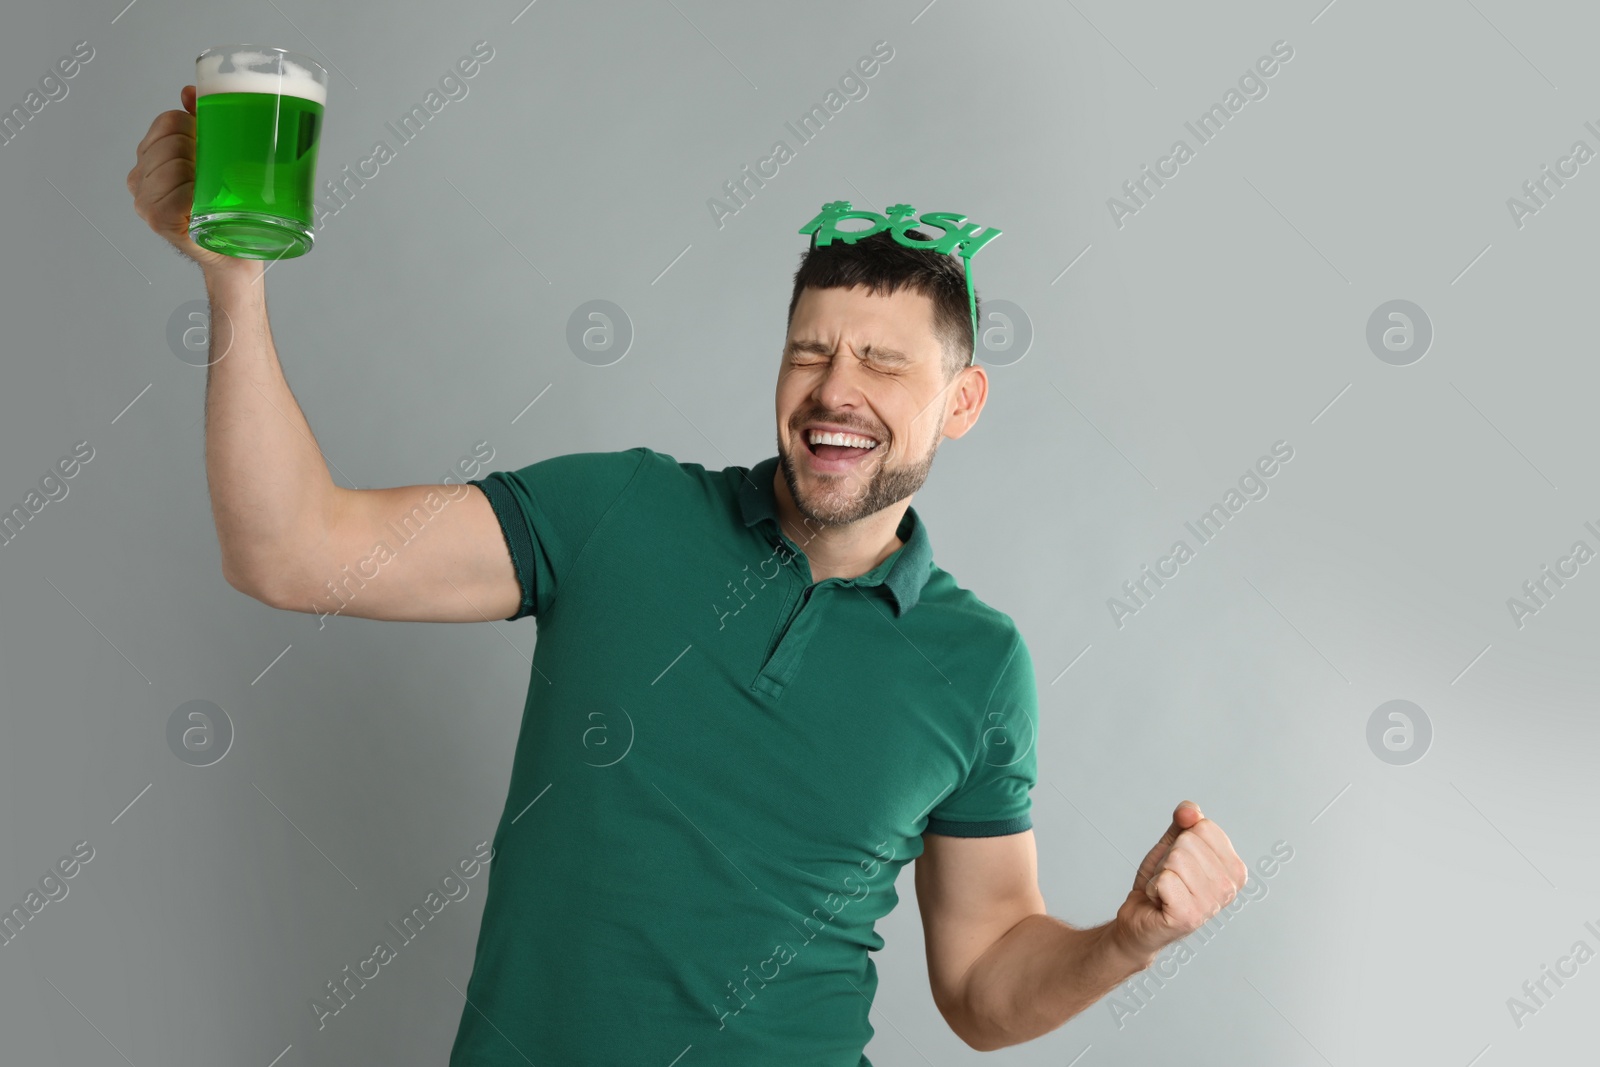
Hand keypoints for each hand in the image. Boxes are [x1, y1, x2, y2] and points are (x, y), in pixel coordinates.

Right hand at [125, 86, 249, 273]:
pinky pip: (176, 194)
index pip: (167, 121)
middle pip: (170, 141)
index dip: (194, 127)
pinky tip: (201, 204)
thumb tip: (189, 92)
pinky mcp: (157, 219)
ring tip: (210, 190)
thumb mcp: (215, 158)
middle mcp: (140, 177)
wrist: (235, 251)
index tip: (210, 145)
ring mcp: (145, 199)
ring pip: (174, 165)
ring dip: (198, 174)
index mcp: (150, 156)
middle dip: (198, 151)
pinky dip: (193, 196)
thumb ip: (200, 123)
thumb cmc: (226, 206)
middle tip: (215, 172)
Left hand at [1111, 800, 1247, 963]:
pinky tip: (1159, 901)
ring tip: (1165, 890)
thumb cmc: (1162, 882)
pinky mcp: (1189, 917)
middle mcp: (1229, 888)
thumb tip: (1190, 811)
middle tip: (1170, 879)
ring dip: (1160, 873)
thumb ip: (1185, 821)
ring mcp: (1211, 905)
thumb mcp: (1173, 844)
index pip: (1204, 827)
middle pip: (1188, 843)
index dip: (1182, 840)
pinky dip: (1153, 887)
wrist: (1141, 916)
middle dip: (1168, 858)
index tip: (1180, 863)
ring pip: (1175, 860)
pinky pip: (1164, 880)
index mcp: (1234, 869)